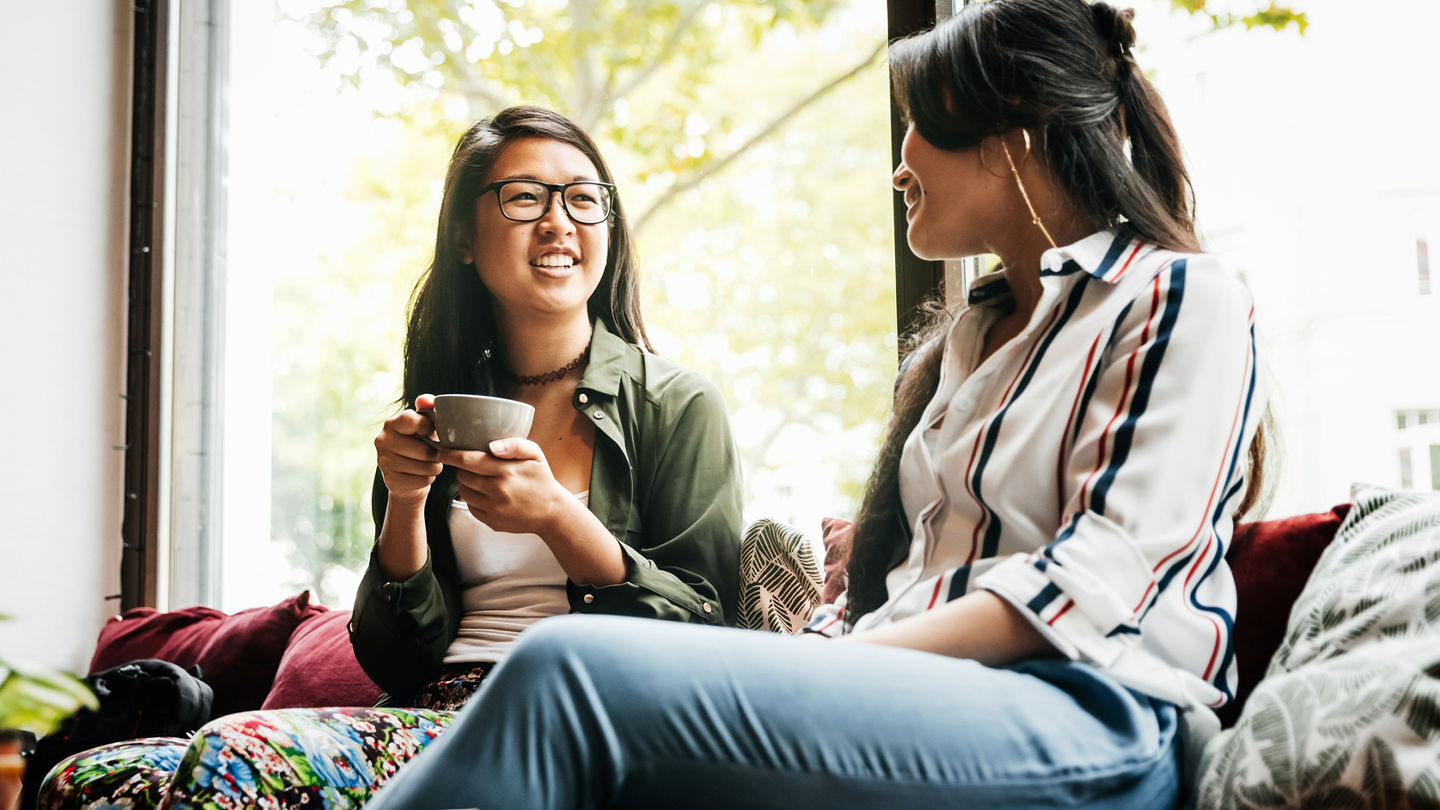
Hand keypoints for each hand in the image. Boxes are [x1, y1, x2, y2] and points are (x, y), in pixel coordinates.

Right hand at [375, 393, 442, 506]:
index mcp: (392, 423)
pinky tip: (424, 475)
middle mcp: (383, 440)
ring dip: (434, 468)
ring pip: (423, 467)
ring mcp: (383, 461)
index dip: (429, 428)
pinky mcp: (389, 480)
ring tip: (432, 465)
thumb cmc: (422, 444)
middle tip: (437, 454)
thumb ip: (427, 410)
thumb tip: (425, 400)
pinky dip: (428, 479)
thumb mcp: (426, 426)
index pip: (412, 421)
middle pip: (422, 450)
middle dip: (436, 454)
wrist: (410, 474)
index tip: (433, 433)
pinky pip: (420, 481)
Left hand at [439, 438, 574, 535]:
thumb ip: (515, 445)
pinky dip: (474, 499)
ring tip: (482, 480)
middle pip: (463, 476)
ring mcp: (494, 509)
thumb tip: (492, 446)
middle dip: (462, 469)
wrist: (552, 511)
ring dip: (467, 484)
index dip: (450, 455)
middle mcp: (498, 491)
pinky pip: (471, 507)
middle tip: (472, 466)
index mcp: (506, 472)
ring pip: (464, 492)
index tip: (441, 452)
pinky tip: (487, 495)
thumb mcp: (535, 455)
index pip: (468, 461)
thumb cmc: (541, 479)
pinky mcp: (492, 522)